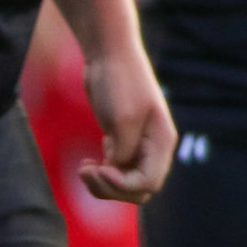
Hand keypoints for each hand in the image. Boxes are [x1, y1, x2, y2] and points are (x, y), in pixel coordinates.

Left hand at [78, 45, 175, 204]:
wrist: (108, 56)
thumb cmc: (119, 82)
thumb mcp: (123, 119)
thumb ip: (124, 150)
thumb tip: (117, 169)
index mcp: (162, 143)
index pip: (148, 183)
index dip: (122, 185)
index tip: (101, 168)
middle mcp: (153, 148)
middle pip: (137, 190)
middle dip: (110, 188)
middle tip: (86, 171)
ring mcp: (137, 146)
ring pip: (124, 183)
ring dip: (102, 184)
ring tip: (84, 168)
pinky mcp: (120, 141)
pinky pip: (115, 171)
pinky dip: (100, 173)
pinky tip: (86, 162)